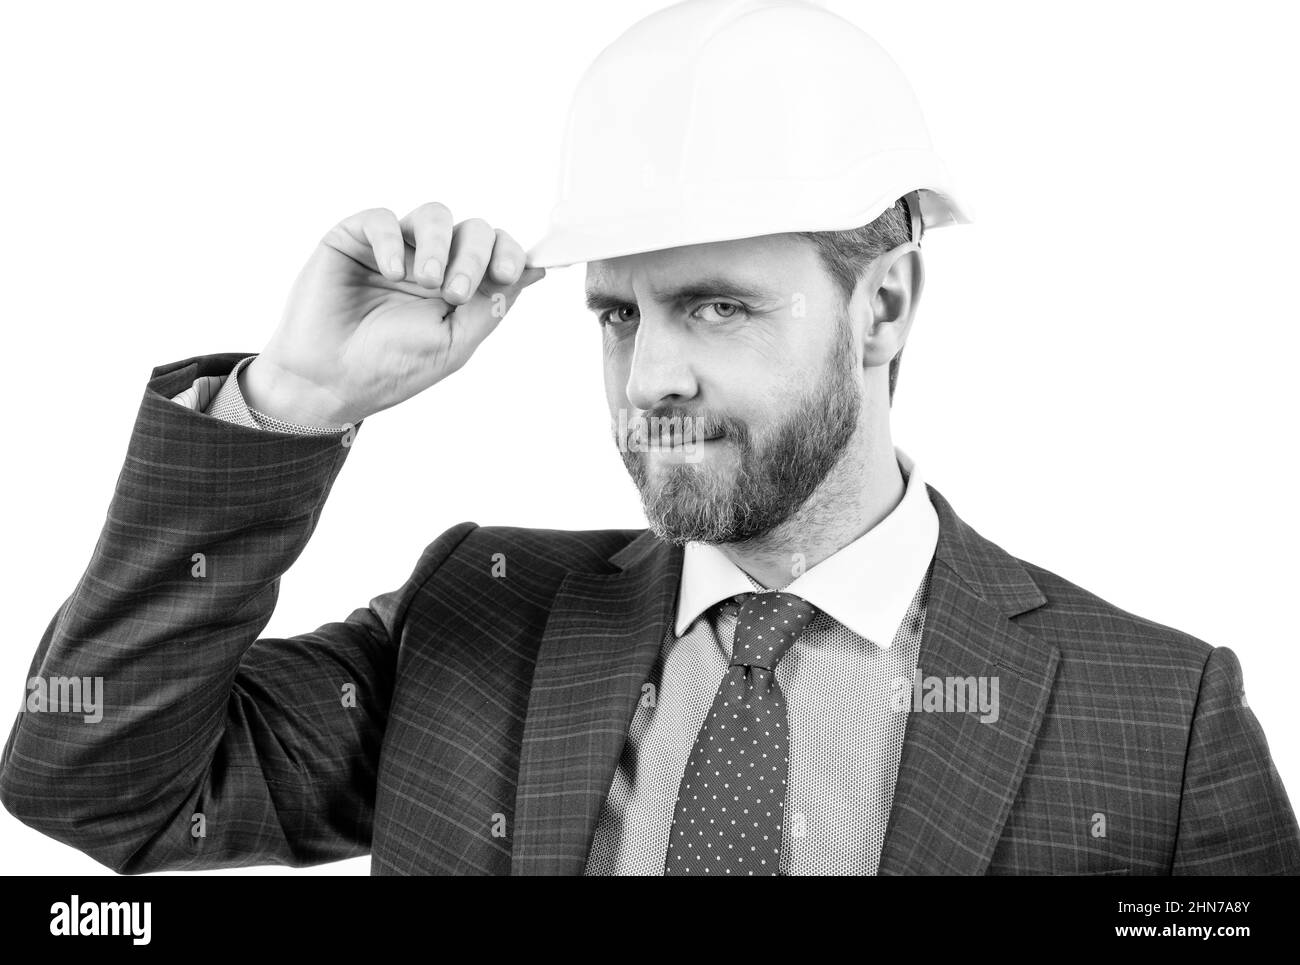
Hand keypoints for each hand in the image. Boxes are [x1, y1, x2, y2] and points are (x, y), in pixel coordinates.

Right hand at [241, 203, 543, 425]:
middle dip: (474, 255)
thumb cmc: (390, 369)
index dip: (510, 253)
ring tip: (428, 281)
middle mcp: (432, 262)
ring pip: (434, 214)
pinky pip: (382, 219)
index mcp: (460, 287)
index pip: (498, 251)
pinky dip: (392, 241)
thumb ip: (492, 305)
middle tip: (456, 293)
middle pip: (472, 229)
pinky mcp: (354, 239)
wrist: (327, 382)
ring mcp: (395, 248)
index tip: (509, 274)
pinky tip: (390, 271)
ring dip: (440, 244)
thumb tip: (535, 271)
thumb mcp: (454, 343)